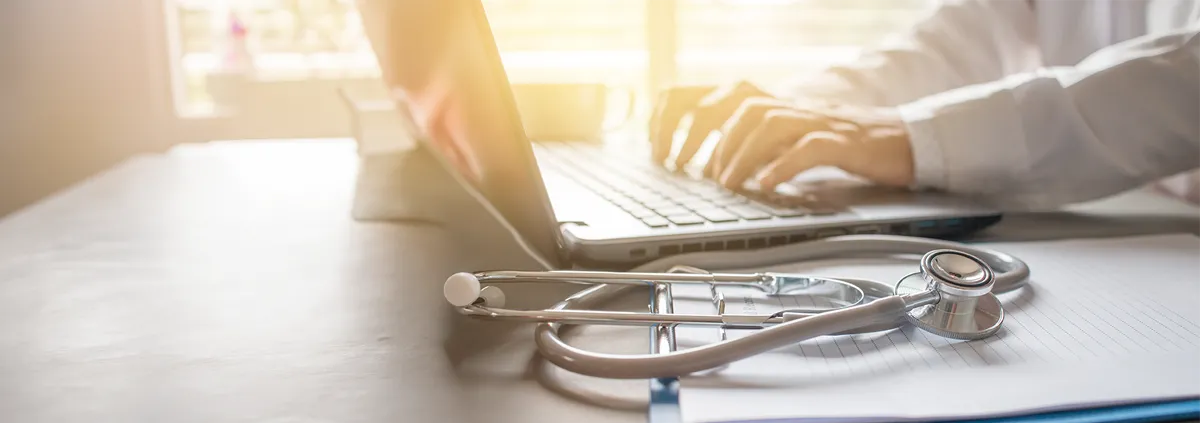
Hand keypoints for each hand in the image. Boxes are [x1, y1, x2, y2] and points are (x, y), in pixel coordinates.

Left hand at [650, 81, 914, 192]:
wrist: (900, 141)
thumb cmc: (837, 144)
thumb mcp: (782, 140)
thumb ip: (746, 143)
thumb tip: (702, 164)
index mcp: (768, 103)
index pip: (710, 93)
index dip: (676, 114)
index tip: (657, 147)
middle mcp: (787, 104)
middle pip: (733, 103)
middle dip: (700, 134)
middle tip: (684, 168)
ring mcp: (815, 119)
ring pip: (766, 123)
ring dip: (738, 153)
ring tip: (726, 183)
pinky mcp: (842, 140)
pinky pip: (808, 147)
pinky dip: (782, 165)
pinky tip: (765, 185)